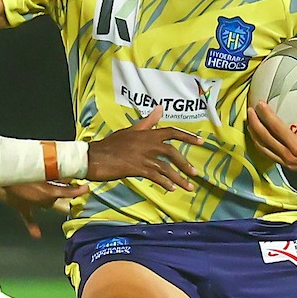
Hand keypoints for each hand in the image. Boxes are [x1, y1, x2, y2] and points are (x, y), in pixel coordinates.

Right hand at [0, 181, 89, 237]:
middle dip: (60, 191)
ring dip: (49, 199)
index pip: (69, 192)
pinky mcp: (21, 207)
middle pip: (56, 197)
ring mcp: (32, 205)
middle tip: (64, 181)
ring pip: (46, 204)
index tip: (86, 188)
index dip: (79, 190)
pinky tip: (37, 234)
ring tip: (50, 190)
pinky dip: (33, 227)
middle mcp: (42, 200)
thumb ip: (53, 172)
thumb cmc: (19, 174)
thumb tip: (63, 173)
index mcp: (48, 192)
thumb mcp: (39, 170)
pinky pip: (29, 219)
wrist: (0, 180)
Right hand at [86, 106, 202, 189]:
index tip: (201, 142)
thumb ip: (147, 122)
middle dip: (185, 164)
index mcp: (147, 133)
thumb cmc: (111, 144)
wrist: (94, 157)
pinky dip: (165, 183)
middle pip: (173, 152)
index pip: (172, 132)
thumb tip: (159, 108)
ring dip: (179, 178)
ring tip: (188, 187)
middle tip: (195, 174)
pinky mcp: (137, 169)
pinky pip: (156, 176)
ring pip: (166, 168)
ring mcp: (142, 157)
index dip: (188, 136)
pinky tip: (172, 189)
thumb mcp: (130, 130)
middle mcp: (147, 144)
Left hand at [247, 85, 296, 177]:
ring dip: (255, 136)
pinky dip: (262, 146)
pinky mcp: (290, 166)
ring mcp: (289, 163)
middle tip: (250, 111)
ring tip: (250, 123)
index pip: (276, 128)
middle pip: (265, 139)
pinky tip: (259, 138)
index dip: (266, 115)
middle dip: (255, 124)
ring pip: (264, 150)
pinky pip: (270, 156)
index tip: (260, 104)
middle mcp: (290, 156)